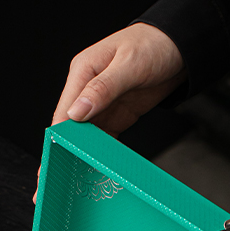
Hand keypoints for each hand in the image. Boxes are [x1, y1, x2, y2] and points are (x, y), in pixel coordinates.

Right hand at [34, 24, 185, 201]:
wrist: (181, 46)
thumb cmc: (155, 45)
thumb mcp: (130, 64)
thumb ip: (102, 88)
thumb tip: (76, 112)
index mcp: (83, 71)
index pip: (64, 112)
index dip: (56, 140)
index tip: (52, 163)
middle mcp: (87, 89)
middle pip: (69, 129)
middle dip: (60, 155)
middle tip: (49, 185)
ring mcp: (102, 104)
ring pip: (84, 136)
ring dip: (77, 158)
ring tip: (69, 185)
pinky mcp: (116, 114)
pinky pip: (104, 138)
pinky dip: (99, 154)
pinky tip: (95, 171)